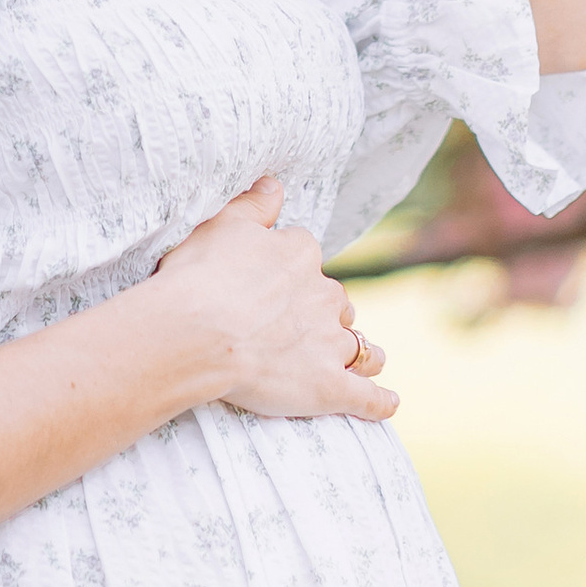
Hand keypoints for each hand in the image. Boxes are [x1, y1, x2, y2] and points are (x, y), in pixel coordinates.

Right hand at [148, 178, 397, 423]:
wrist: (197, 333)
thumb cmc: (202, 278)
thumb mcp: (221, 225)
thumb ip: (254, 204)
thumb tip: (274, 184)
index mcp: (301, 255)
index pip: (305, 256)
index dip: (289, 271)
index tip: (272, 282)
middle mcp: (325, 296)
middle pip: (335, 303)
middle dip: (326, 313)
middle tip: (302, 328)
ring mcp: (331, 344)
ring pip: (360, 346)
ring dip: (362, 350)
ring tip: (365, 358)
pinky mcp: (330, 386)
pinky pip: (366, 396)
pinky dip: (379, 401)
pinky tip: (388, 402)